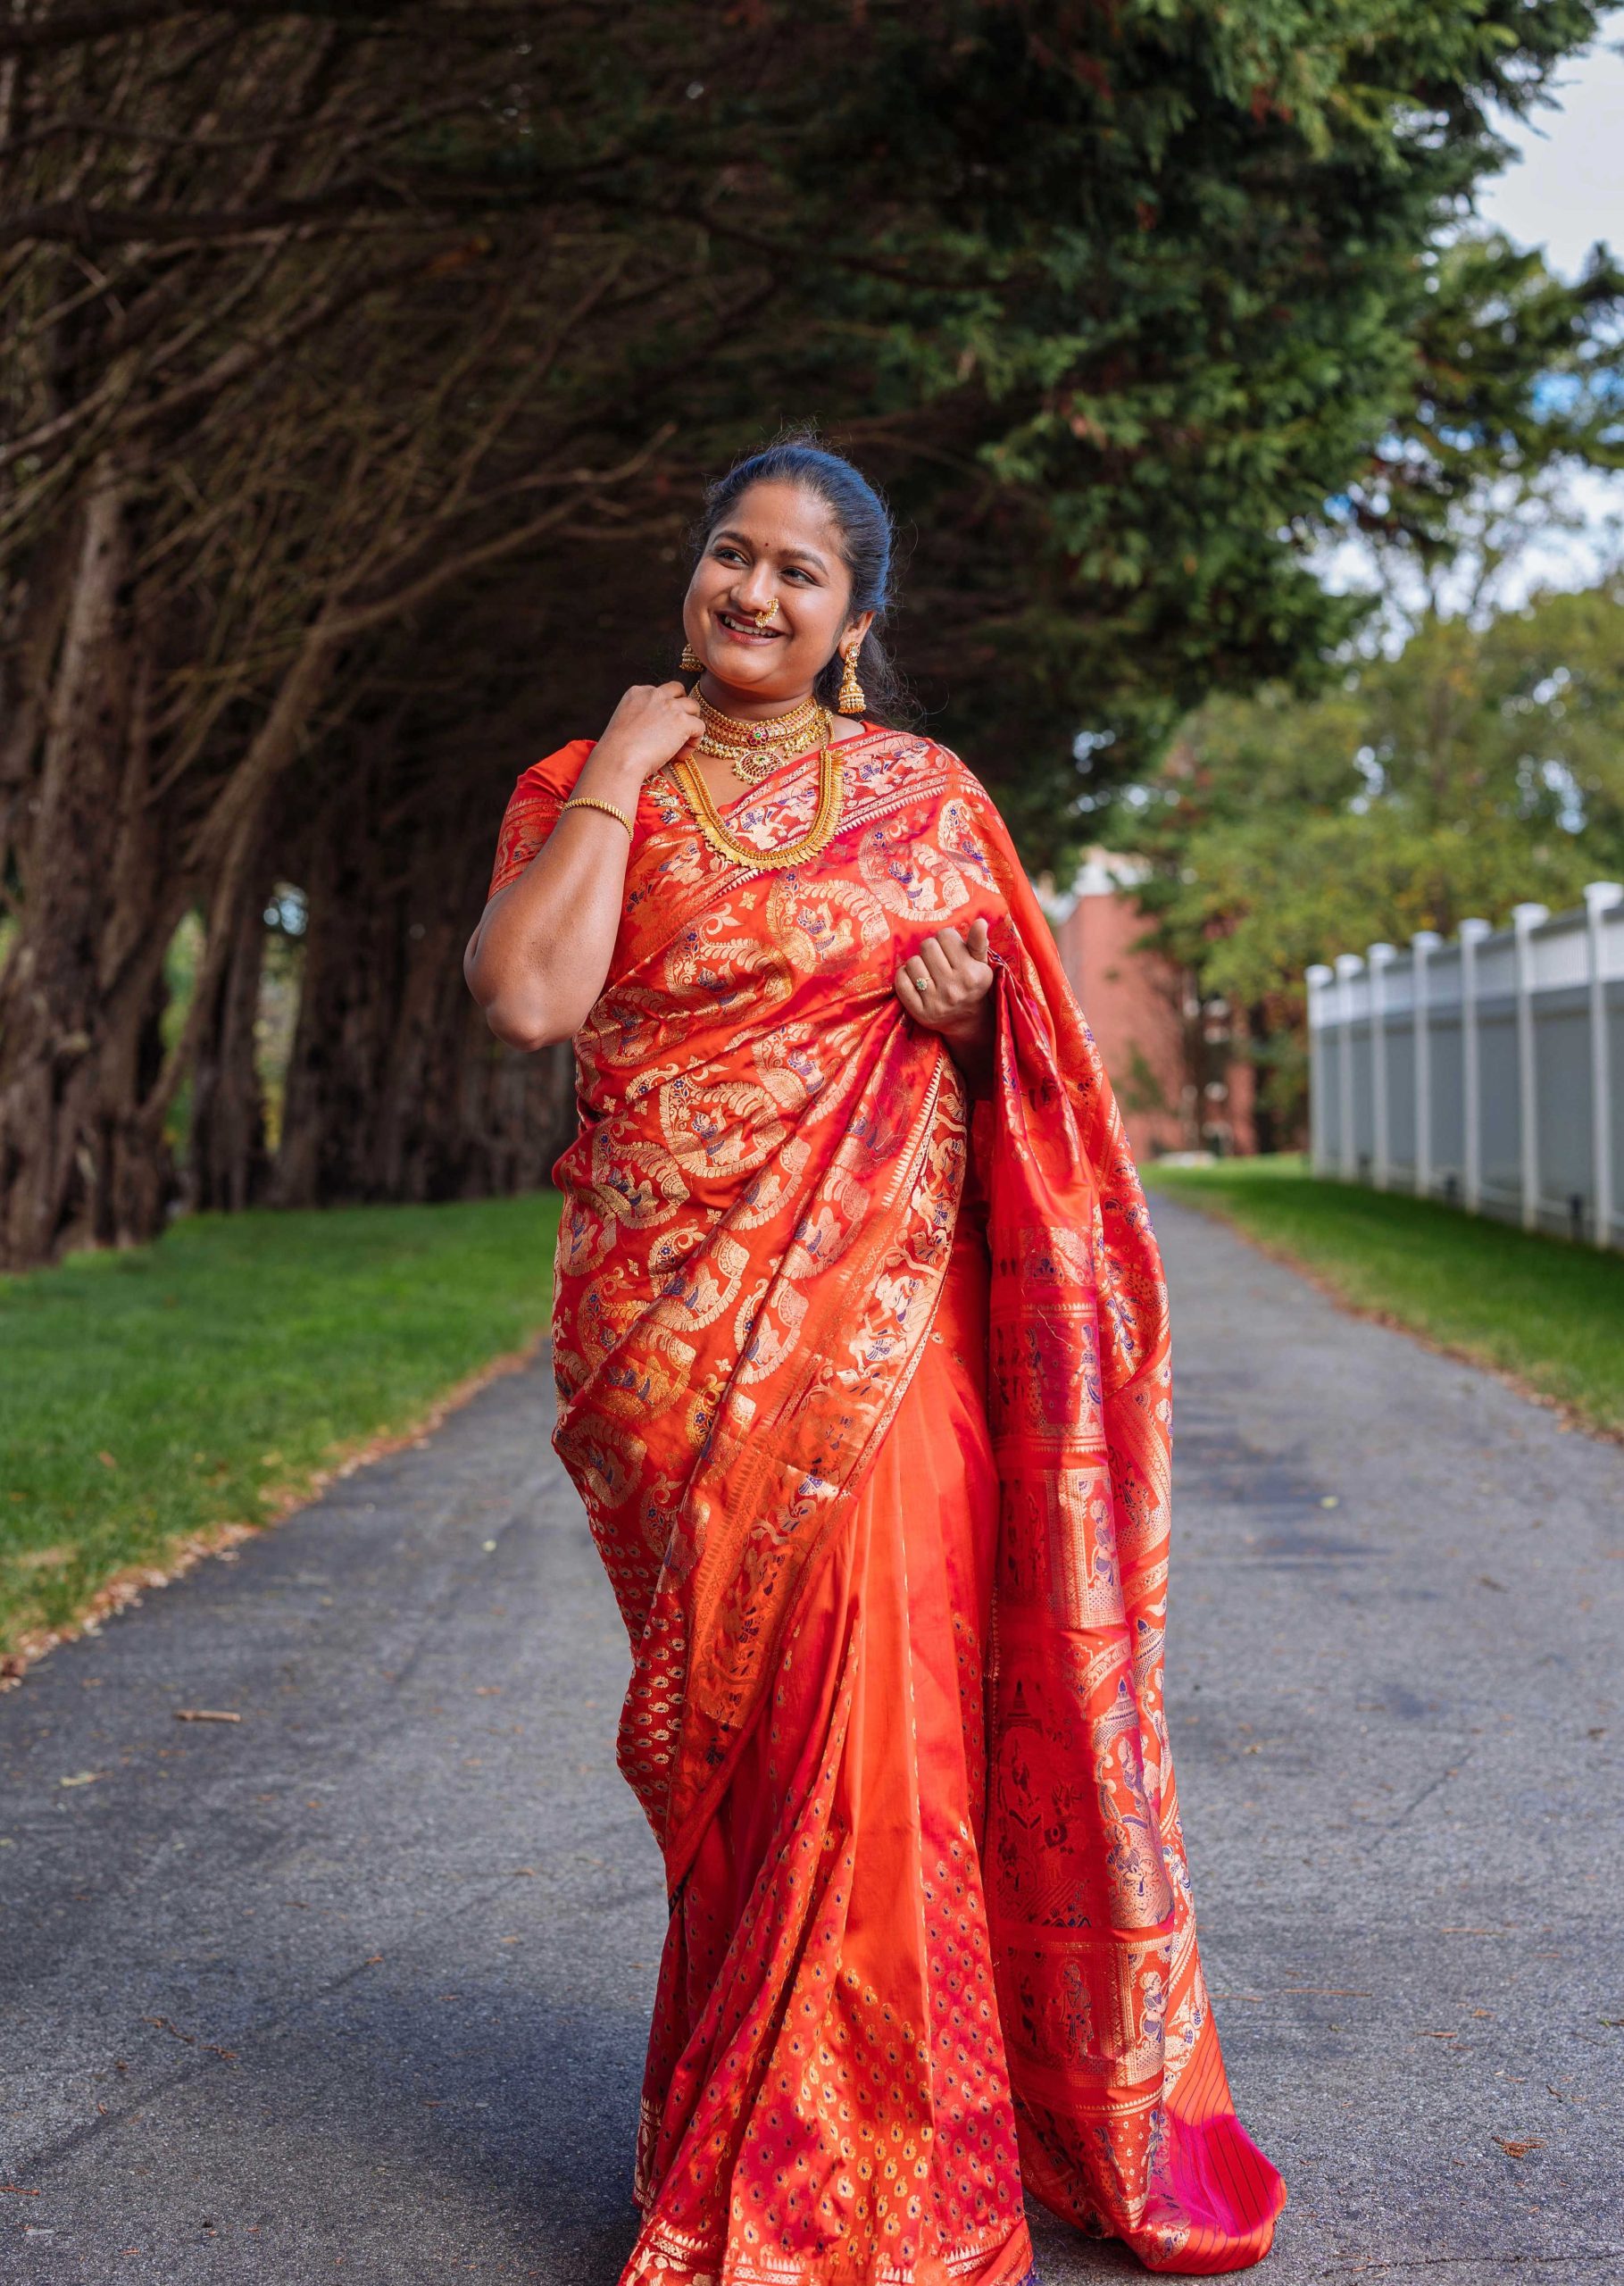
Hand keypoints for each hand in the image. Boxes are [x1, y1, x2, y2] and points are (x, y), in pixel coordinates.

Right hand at [587, 679, 702, 787]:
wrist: (619, 759)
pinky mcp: (682, 721)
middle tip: (679, 727)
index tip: (659, 729)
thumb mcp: (623, 722)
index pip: (659, 692)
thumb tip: (655, 728)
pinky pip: (700, 727)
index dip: (664, 709)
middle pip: (678, 690)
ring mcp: (670, 706)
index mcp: (637, 692)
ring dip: (691, 724)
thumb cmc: (617, 750)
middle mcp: (654, 694)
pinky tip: (681, 755)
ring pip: (694, 707)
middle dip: (682, 706)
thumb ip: (640, 716)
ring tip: (681, 745)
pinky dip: (694, 742)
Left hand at [893, 920, 995, 1062]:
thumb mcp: (981, 964)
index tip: (950, 949)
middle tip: (938, 960)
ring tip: (928, 971)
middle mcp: (953, 989)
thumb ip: (979, 942)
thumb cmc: (972, 985)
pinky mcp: (919, 1013)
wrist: (966, 1020)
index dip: (946, 939)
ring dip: (918, 963)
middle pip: (927, 946)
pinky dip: (904, 975)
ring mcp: (935, 1003)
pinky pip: (901, 981)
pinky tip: (915, 978)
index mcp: (971, 974)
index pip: (945, 936)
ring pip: (912, 962)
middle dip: (932, 949)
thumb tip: (980, 922)